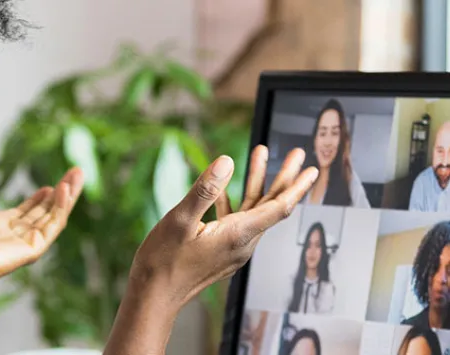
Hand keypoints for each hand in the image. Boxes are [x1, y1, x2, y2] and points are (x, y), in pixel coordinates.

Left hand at [0, 168, 83, 286]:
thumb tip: (12, 203)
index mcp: (4, 227)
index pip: (31, 210)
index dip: (42, 196)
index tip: (51, 185)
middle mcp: (19, 235)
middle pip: (47, 210)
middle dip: (63, 191)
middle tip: (76, 172)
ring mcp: (28, 242)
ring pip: (56, 214)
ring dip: (68, 193)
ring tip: (78, 174)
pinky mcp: (36, 249)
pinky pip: (54, 224)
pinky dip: (62, 206)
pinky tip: (65, 190)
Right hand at [103, 145, 317, 354]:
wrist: (154, 295)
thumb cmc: (164, 261)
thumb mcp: (180, 220)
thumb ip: (205, 190)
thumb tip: (226, 161)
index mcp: (238, 235)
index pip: (279, 207)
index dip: (297, 186)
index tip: (312, 169)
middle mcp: (242, 243)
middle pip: (272, 206)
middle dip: (285, 177)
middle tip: (298, 155)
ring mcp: (233, 247)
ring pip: (254, 210)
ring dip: (259, 182)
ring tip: (261, 154)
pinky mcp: (222, 249)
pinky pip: (237, 219)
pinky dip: (236, 199)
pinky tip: (226, 187)